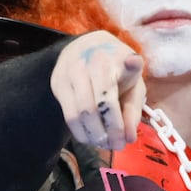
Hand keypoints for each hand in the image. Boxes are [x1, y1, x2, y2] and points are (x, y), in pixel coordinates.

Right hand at [50, 32, 144, 149]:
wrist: (87, 45)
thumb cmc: (116, 67)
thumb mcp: (133, 82)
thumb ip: (133, 109)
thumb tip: (129, 138)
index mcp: (110, 60)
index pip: (111, 95)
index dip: (117, 116)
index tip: (127, 130)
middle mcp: (87, 64)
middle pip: (95, 108)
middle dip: (108, 132)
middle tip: (118, 145)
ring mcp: (68, 73)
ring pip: (78, 114)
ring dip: (93, 135)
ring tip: (105, 144)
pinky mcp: (57, 83)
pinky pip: (68, 116)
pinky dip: (80, 132)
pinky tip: (91, 138)